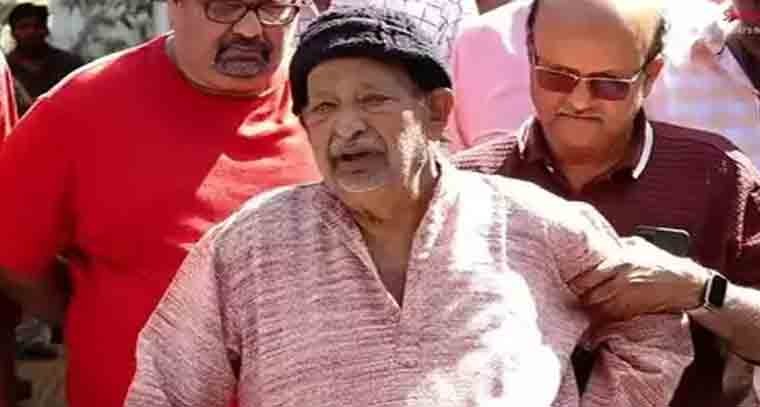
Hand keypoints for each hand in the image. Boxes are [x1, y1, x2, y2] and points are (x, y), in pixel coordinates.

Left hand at [570, 236, 710, 320]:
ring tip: (582, 303)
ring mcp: (625, 298)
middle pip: (587, 293)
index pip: (586, 274)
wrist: (687, 285)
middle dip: (579, 294)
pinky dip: (601, 314)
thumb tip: (598, 241)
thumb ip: (617, 245)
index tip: (569, 278)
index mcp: (619, 262)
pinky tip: (599, 310)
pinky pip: (608, 316)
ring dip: (588, 306)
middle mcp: (620, 281)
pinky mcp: (631, 312)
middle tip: (572, 292)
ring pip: (595, 306)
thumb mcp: (639, 246)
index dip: (575, 279)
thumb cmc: (662, 262)